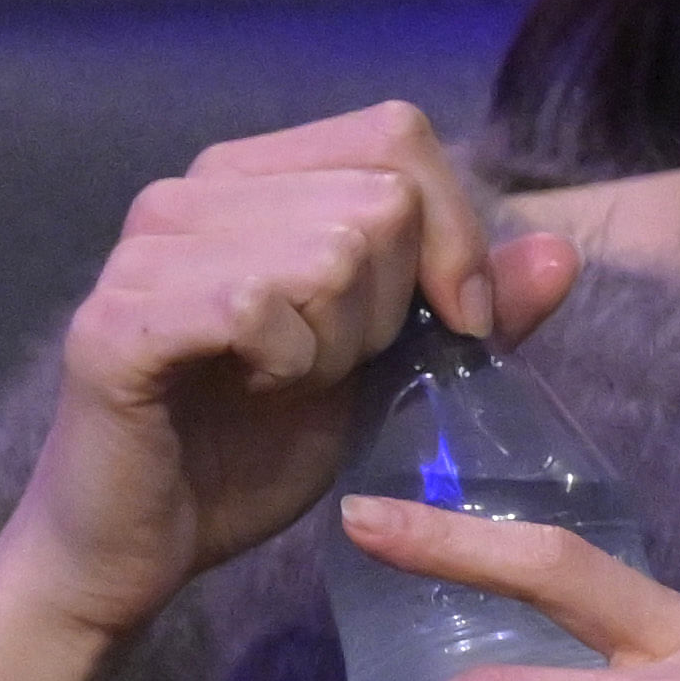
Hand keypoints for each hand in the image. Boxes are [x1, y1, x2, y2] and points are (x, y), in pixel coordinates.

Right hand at [0, 101, 579, 650]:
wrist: (144, 545)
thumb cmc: (256, 447)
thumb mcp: (395, 368)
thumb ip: (477, 307)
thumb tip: (564, 250)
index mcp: (251, 179)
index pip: (398, 135)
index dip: (454, 234)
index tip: (455, 325)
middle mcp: (189, 192)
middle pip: (381, 200)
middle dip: (394, 305)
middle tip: (329, 366)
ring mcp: (144, 250)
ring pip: (332, 250)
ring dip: (338, 342)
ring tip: (284, 380)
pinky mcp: (116, 320)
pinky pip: (257, 306)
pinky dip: (286, 364)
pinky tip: (250, 392)